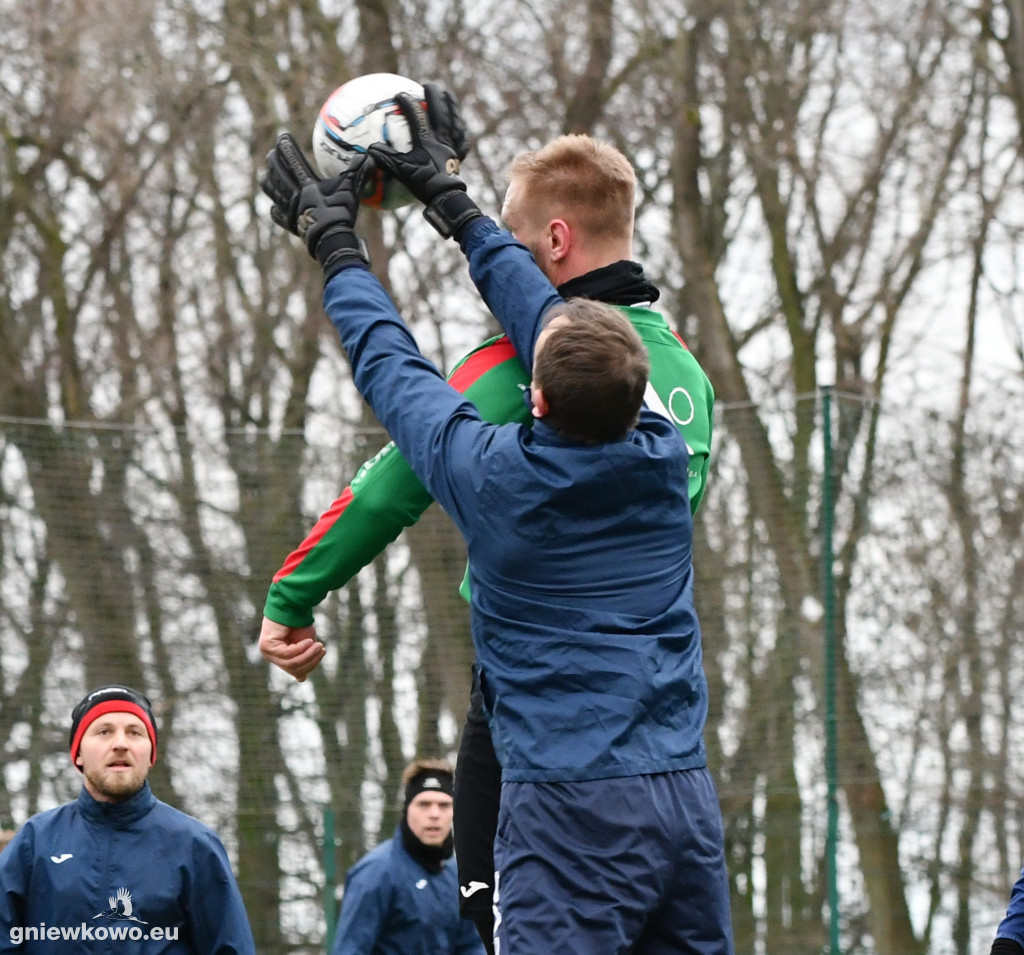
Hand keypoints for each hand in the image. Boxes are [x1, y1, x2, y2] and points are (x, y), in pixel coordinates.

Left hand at [259, 617, 326, 681]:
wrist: (292, 605)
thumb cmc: (299, 623)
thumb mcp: (305, 644)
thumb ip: (303, 659)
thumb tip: (301, 679)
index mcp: (280, 658)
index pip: (295, 671)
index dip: (310, 665)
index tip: (323, 652)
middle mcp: (272, 657)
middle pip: (294, 669)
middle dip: (311, 660)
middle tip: (322, 648)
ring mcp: (267, 652)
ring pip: (290, 663)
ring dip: (308, 655)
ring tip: (319, 645)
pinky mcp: (266, 646)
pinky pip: (286, 654)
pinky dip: (300, 648)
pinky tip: (308, 641)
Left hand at [260, 132, 371, 275]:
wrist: (332, 240)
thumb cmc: (341, 213)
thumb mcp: (351, 190)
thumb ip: (357, 171)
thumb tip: (369, 156)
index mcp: (307, 183)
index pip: (292, 158)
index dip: (285, 145)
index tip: (282, 135)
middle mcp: (295, 193)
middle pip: (278, 172)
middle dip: (274, 160)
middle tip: (272, 153)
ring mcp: (290, 209)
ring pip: (273, 191)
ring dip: (269, 181)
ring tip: (267, 175)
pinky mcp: (291, 224)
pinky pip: (278, 215)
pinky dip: (276, 209)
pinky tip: (275, 207)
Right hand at [368, 93, 483, 237]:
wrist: (445, 197)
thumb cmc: (422, 183)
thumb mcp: (401, 170)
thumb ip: (385, 158)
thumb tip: (370, 148)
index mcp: (426, 140)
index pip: (416, 115)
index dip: (408, 103)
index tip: (400, 94)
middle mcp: (441, 139)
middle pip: (439, 111)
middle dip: (433, 96)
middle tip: (428, 85)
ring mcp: (453, 146)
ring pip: (454, 121)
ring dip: (451, 107)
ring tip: (448, 95)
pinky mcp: (459, 156)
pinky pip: (462, 141)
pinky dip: (461, 133)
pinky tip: (461, 129)